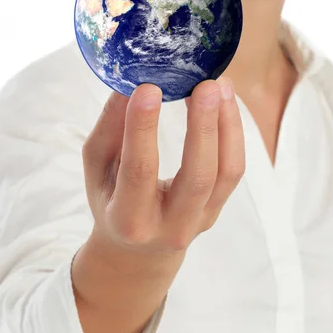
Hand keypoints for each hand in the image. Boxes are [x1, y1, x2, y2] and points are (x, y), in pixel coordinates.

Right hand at [81, 77, 244, 264]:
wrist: (138, 250)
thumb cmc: (111, 198)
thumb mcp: (97, 167)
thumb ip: (110, 127)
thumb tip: (129, 83)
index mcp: (129, 219)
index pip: (139, 170)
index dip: (143, 128)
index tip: (148, 88)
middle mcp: (170, 226)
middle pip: (198, 175)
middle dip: (203, 126)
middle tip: (205, 84)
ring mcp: (201, 220)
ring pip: (227, 171)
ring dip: (227, 123)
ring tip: (220, 84)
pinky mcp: (218, 208)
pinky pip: (235, 168)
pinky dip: (234, 131)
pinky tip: (225, 101)